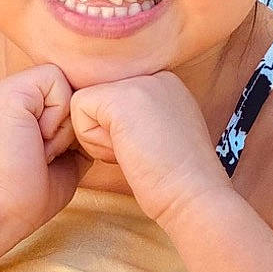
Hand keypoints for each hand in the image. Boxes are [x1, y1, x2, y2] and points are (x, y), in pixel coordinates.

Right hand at [0, 63, 83, 244]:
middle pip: (73, 87)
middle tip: (44, 153)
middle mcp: (14, 92)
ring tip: (39, 148)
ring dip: (63, 124)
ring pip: (67, 83)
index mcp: (23, 106)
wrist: (3, 210)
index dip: (74, 126)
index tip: (50, 155)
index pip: (72, 94)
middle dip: (70, 125)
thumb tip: (101, 114)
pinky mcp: (10, 91)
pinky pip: (57, 82)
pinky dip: (57, 116)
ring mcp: (9, 89)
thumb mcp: (67, 155)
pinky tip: (37, 140)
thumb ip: (78, 130)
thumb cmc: (32, 193)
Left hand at [69, 72, 227, 228]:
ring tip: (136, 152)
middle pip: (98, 100)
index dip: (117, 132)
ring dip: (99, 139)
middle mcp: (154, 75)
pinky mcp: (121, 97)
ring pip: (85, 103)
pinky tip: (124, 151)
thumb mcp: (156, 137)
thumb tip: (102, 122)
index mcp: (164, 84)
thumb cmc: (175, 181)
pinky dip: (92, 140)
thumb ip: (134, 119)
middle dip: (107, 134)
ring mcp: (139, 81)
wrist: (194, 195)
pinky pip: (78, 110)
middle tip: (141, 152)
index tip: (149, 150)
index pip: (112, 98)